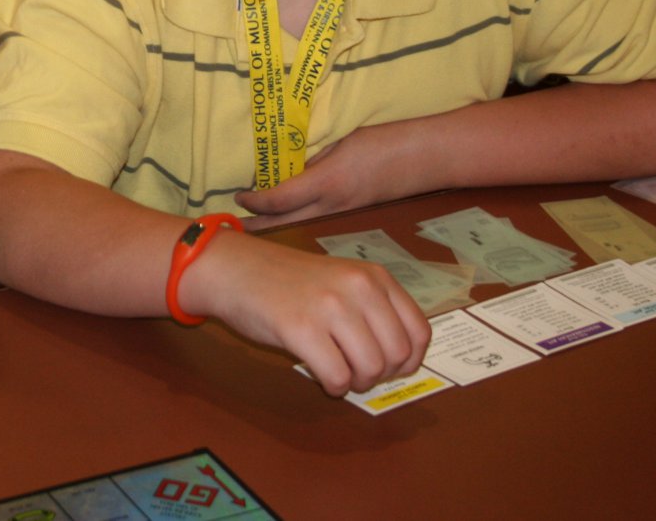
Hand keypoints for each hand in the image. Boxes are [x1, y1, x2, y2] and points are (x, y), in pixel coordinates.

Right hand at [184, 233, 430, 395]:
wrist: (236, 269)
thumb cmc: (287, 280)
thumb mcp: (341, 280)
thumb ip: (372, 308)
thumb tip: (398, 359)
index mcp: (374, 277)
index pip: (419, 331)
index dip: (409, 361)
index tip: (388, 367)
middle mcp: (358, 287)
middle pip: (397, 355)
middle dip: (380, 375)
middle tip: (355, 371)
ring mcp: (330, 307)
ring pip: (370, 368)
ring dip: (356, 382)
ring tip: (337, 372)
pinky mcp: (301, 328)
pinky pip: (337, 376)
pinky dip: (333, 386)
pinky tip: (320, 376)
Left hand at [233, 121, 418, 227]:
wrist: (428, 157)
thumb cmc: (384, 140)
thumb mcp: (341, 141)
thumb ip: (315, 159)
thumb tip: (288, 172)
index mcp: (327, 182)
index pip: (279, 200)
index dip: (255, 202)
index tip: (238, 198)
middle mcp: (333, 204)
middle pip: (285, 223)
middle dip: (258, 226)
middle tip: (235, 227)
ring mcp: (346, 213)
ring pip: (302, 226)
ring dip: (278, 227)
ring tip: (255, 227)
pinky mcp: (357, 214)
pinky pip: (321, 222)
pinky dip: (301, 222)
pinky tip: (292, 220)